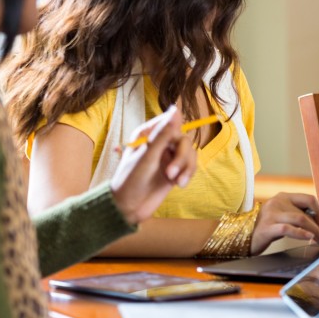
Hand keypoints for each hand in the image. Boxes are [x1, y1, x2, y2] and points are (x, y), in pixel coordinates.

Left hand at [109, 105, 197, 224]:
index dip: (175, 132)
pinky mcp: (175, 171)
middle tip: (171, 174)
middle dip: (181, 157)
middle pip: (183, 140)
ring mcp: (168, 158)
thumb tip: (175, 109)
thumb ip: (163, 134)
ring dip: (186, 167)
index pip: (169, 123)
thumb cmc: (130, 180)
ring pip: (190, 153)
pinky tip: (180, 184)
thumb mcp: (147, 156)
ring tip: (177, 182)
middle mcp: (159, 144)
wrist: (128, 208)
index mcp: (147, 134)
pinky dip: (188, 174)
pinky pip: (190, 165)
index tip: (173, 145)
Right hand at [250, 192, 318, 254]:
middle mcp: (278, 201)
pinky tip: (308, 238)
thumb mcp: (285, 218)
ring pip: (300, 219)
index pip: (309, 199)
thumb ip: (301, 215)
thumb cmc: (268, 228)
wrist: (244, 237)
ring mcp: (272, 213)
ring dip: (315, 231)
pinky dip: (300, 233)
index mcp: (284, 196)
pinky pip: (287, 229)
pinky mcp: (267, 227)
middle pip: (306, 211)